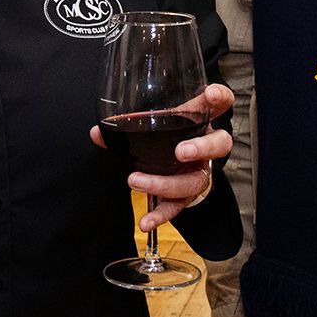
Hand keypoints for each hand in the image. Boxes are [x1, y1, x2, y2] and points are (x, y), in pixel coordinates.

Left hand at [87, 83, 234, 230]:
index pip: (220, 104)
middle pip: (220, 145)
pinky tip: (145, 222)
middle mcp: (206, 145)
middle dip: (202, 148)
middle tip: (181, 151)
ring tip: (137, 181)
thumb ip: (129, 125)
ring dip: (166, 183)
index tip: (210, 94)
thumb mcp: (154, 123)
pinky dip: (160, 215)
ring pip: (196, 181)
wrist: (177, 162)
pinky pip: (177, 206)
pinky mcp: (188, 194)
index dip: (219, 98)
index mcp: (200, 120)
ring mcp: (200, 171)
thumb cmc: (168, 135)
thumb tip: (97, 133)